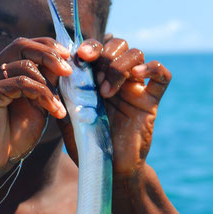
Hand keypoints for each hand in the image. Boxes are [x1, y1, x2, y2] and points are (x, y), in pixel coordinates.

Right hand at [0, 37, 70, 174]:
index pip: (22, 46)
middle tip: (69, 70)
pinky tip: (53, 110)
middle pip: (20, 45)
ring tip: (60, 106)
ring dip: (48, 86)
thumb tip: (63, 64)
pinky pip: (20, 83)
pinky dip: (42, 94)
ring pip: (24, 66)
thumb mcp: (35, 106)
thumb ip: (43, 85)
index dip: (46, 46)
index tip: (68, 56)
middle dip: (49, 54)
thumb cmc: (12, 138)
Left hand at [75, 37, 171, 177]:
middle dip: (104, 54)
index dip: (90, 46)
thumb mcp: (68, 120)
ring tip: (106, 92)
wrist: (108, 169)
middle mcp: (116, 78)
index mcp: (95, 78)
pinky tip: (138, 75)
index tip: (80, 56)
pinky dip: (153, 68)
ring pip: (137, 54)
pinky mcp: (150, 101)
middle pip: (118, 44)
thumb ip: (61, 97)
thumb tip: (50, 71)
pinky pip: (162, 76)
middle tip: (95, 81)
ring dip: (120, 66)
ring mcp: (135, 88)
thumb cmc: (87, 145)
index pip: (96, 49)